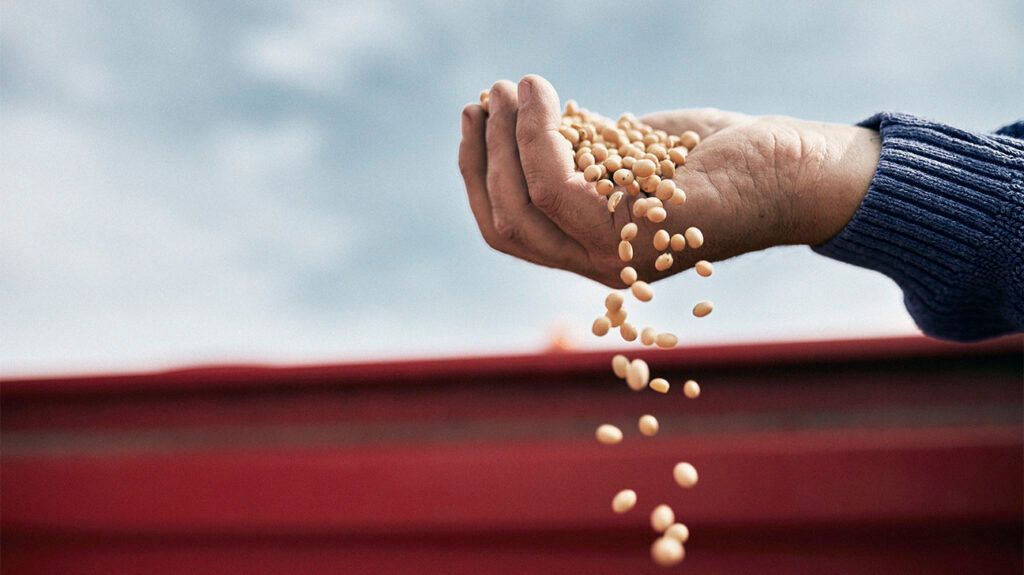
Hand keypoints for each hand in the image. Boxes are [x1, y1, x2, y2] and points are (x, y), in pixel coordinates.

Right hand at [458, 75, 879, 287]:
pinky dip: (540, 134)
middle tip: (488, 96)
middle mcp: (596, 264)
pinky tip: (544, 95)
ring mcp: (617, 257)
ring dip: (506, 139)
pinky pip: (560, 187)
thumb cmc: (714, 158)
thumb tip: (524, 120)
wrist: (791, 171)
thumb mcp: (630, 151)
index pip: (508, 228)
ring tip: (511, 87)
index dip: (479, 172)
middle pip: (504, 223)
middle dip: (482, 155)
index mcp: (589, 248)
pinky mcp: (638, 234)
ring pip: (524, 205)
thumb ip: (580, 152)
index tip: (477, 117)